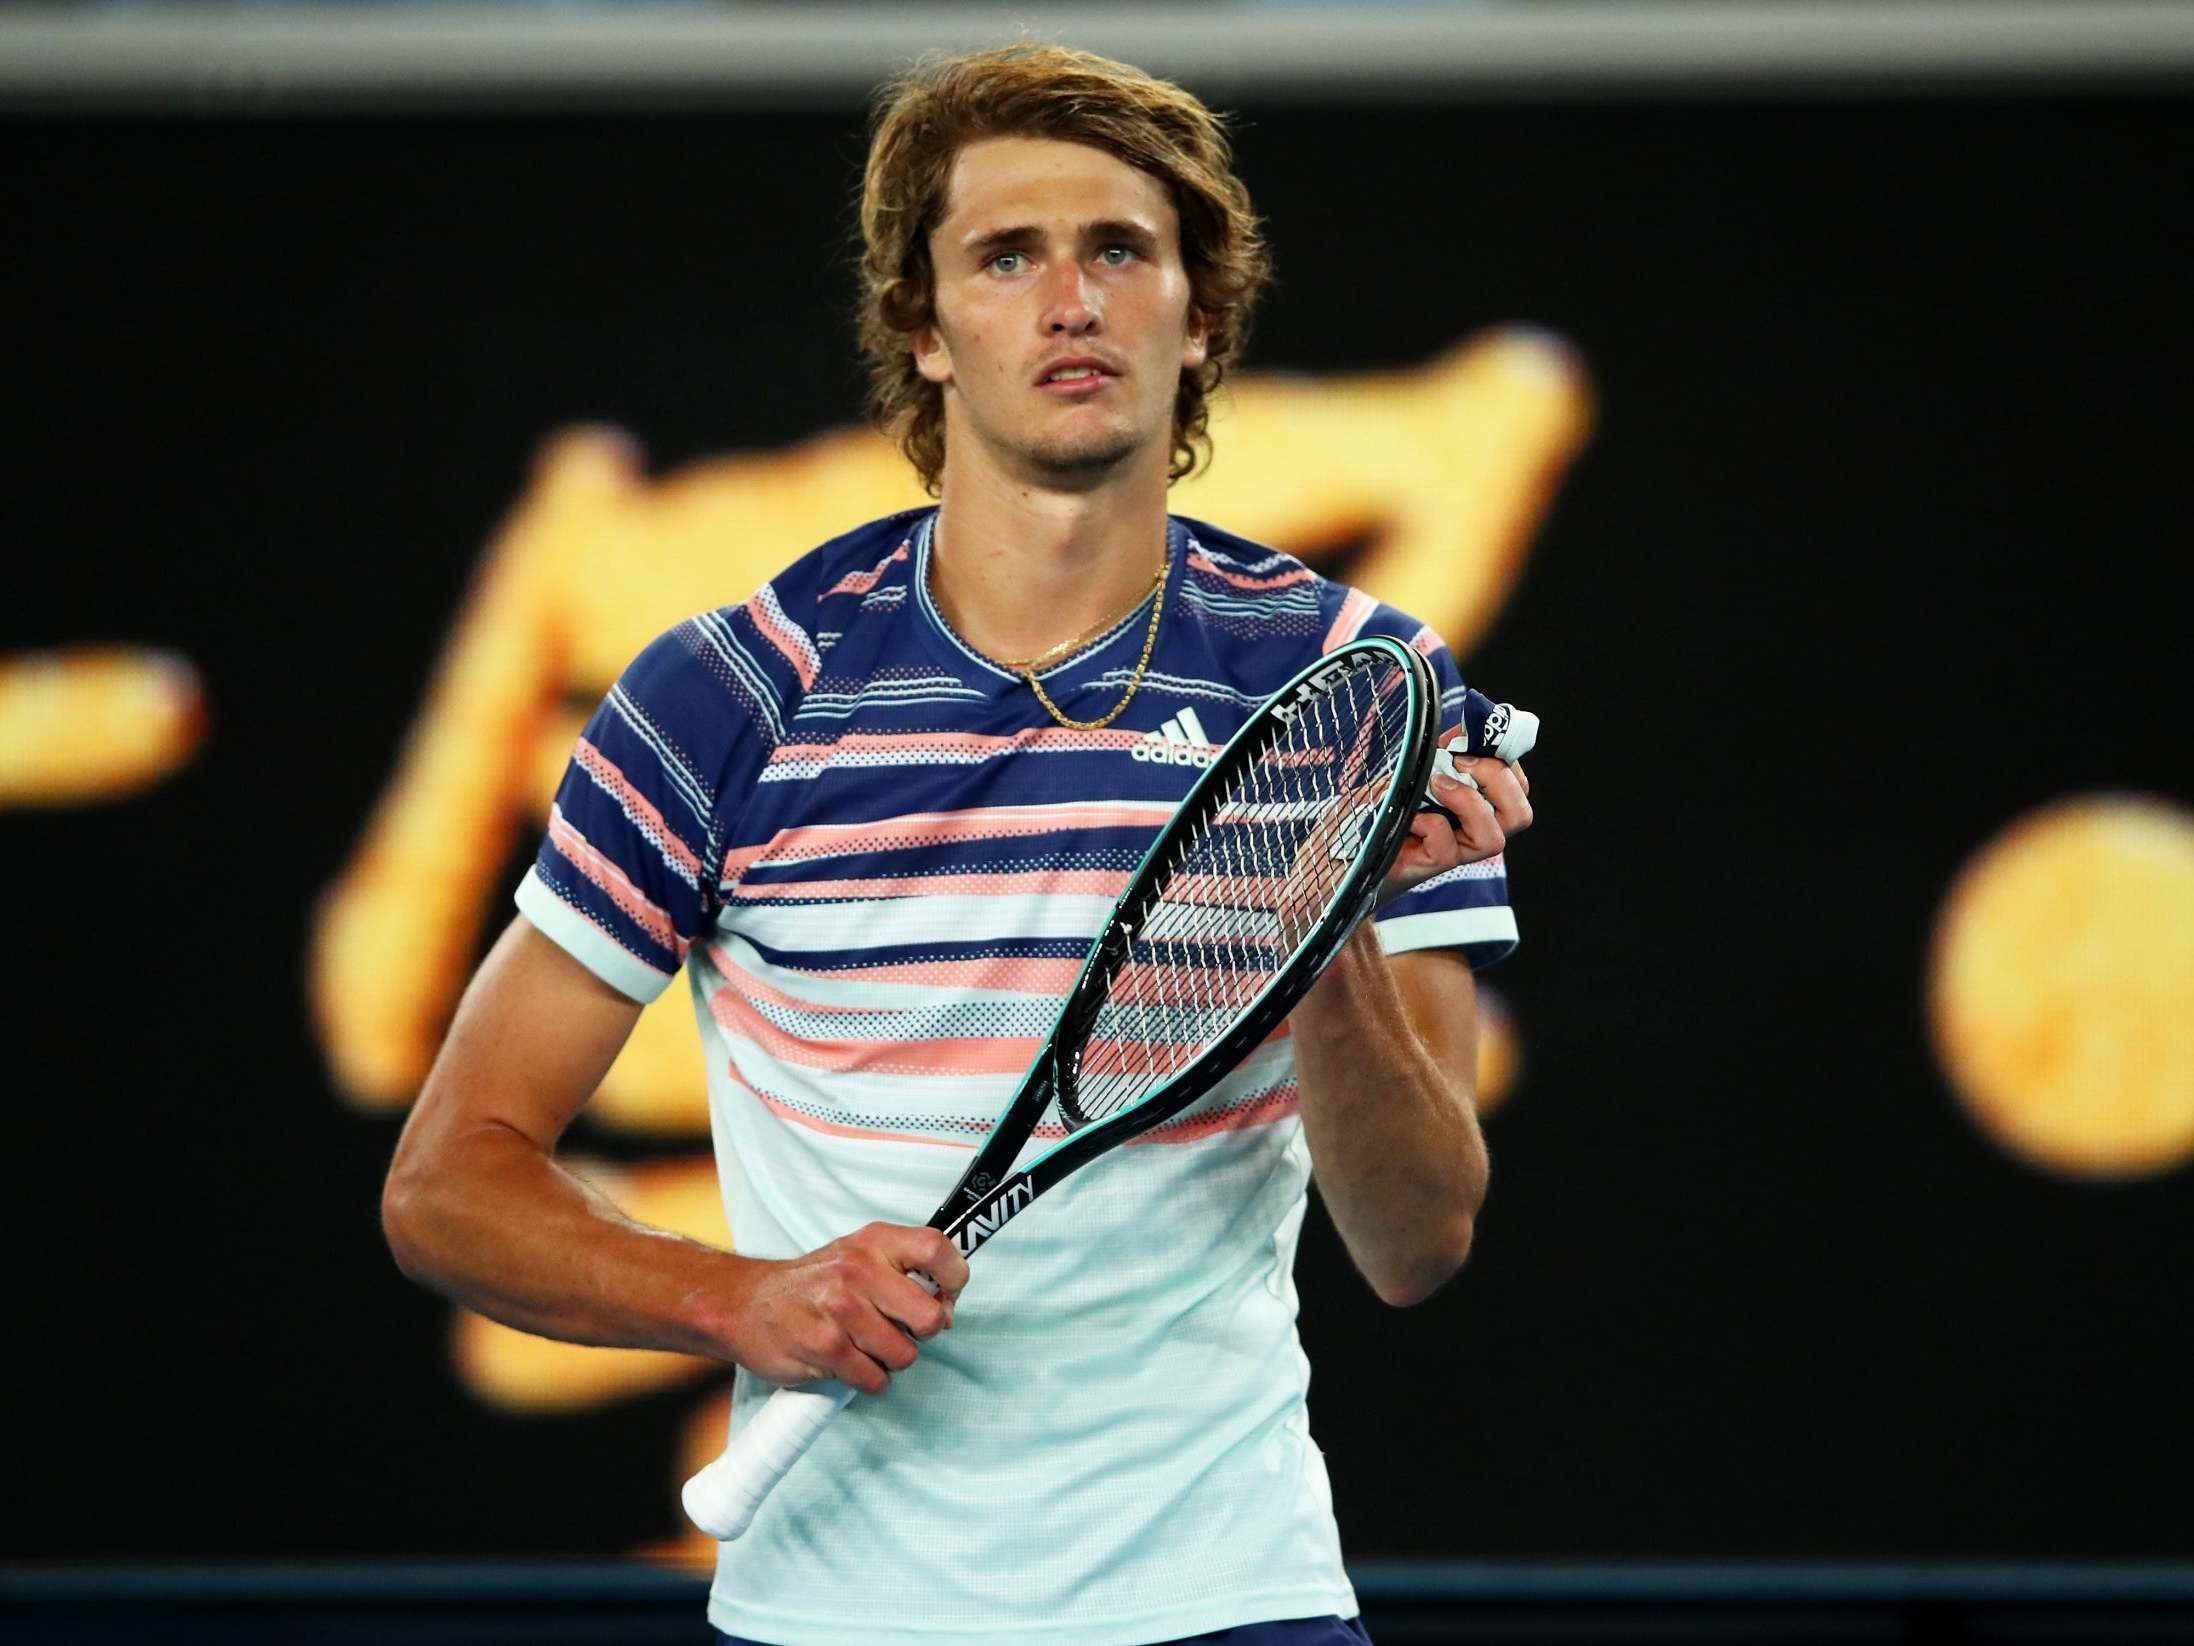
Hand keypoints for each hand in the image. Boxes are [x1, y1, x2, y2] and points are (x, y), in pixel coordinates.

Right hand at [723, 1222, 969, 1395]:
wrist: (745, 1304)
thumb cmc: (814, 1283)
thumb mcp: (860, 1255)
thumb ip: (905, 1270)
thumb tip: (948, 1305)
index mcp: (875, 1242)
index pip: (938, 1249)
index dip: (955, 1279)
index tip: (946, 1297)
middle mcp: (859, 1270)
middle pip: (929, 1317)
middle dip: (921, 1333)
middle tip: (899, 1329)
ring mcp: (840, 1309)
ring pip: (904, 1355)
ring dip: (891, 1359)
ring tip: (866, 1345)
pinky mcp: (824, 1347)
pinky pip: (874, 1379)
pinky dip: (869, 1380)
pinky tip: (850, 1363)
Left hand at [1385, 727, 1532, 899]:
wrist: (1339, 851)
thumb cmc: (1375, 810)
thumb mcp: (1409, 771)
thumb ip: (1440, 754)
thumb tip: (1467, 729)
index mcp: (1474, 806)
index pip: (1518, 788)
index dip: (1505, 762)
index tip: (1470, 744)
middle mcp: (1469, 833)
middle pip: (1520, 816)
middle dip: (1498, 779)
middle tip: (1459, 762)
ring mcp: (1451, 853)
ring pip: (1494, 839)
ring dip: (1469, 802)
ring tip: (1436, 785)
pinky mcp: (1426, 867)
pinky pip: (1446, 847)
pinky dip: (1428, 822)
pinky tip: (1407, 816)